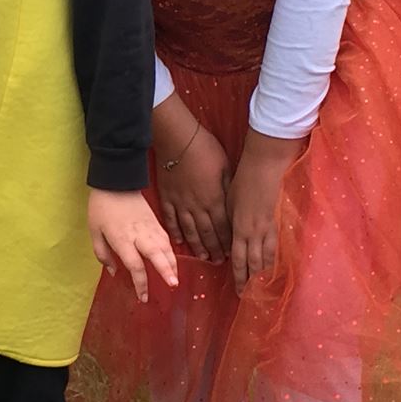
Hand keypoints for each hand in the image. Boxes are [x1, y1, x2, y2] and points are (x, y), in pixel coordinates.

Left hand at [88, 188, 178, 302]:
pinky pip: (166, 239)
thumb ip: (102, 254)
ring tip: (175, 278)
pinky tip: (172, 261)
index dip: (140, 283)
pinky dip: (171, 252)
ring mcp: (150, 227)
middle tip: (173, 285)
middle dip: (166, 271)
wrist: (116, 182)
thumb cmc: (101, 208)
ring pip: (166, 247)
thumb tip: (114, 272)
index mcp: (122, 239)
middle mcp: (139, 235)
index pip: (135, 265)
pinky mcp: (156, 221)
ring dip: (172, 263)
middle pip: (157, 255)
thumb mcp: (94, 231)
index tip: (143, 297)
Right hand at [152, 96, 231, 262]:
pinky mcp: (166, 197)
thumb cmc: (205, 149)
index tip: (231, 255)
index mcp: (214, 199)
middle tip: (219, 262)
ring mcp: (180, 204)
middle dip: (214, 249)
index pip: (223, 227)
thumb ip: (228, 190)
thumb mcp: (226, 168)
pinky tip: (178, 242)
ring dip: (197, 246)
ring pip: (189, 231)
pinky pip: (171, 219)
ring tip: (203, 258)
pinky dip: (175, 232)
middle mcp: (197, 207)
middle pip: (207, 233)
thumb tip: (234, 206)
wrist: (177, 139)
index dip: (227, 242)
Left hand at [227, 128, 301, 290]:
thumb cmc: (243, 182)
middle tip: (253, 297)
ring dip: (267, 275)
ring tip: (267, 289)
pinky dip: (279, 260)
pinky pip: (279, 247)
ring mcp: (271, 228)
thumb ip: (231, 225)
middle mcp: (256, 233)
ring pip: (269, 258)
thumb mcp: (229, 204)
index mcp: (240, 229)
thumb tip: (232, 242)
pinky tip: (280, 268)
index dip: (239, 277)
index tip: (239, 291)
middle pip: (255, 264)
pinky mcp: (282, 222)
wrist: (265, 167)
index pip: (239, 260)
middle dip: (253, 282)